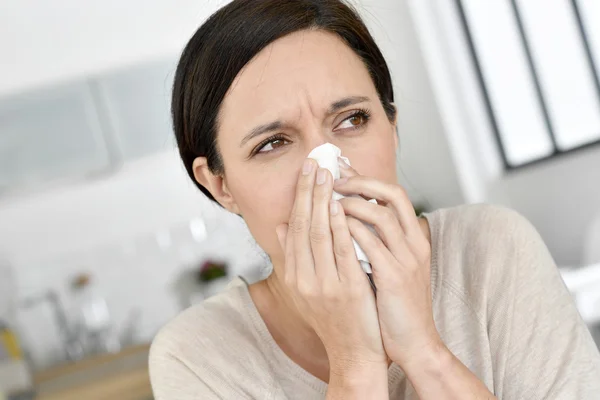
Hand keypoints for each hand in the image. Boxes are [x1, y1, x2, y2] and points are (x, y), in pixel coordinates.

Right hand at [275, 158, 386, 372]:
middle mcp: (303, 279)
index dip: (299, 198)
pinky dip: (340, 227)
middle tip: (313, 162)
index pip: (293, 228)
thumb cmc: (334, 317)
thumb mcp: (307, 288)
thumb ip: (295, 256)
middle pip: (302, 226)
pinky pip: (342, 252)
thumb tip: (283, 225)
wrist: (353, 352)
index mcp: (294, 276)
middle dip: (308, 191)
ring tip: (327, 175)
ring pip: (319, 234)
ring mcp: (324, 284)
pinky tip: (341, 206)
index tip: (305, 172)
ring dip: (322, 201)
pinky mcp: (346, 290)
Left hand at [334, 158, 441, 367]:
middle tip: (332, 177)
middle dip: (360, 181)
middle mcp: (415, 243)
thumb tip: (346, 219)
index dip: (366, 178)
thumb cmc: (395, 304)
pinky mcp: (395, 277)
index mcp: (414, 238)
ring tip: (328, 199)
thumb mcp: (390, 267)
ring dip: (352, 202)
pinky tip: (332, 225)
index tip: (341, 168)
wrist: (415, 342)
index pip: (394, 194)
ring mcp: (407, 258)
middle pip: (392, 194)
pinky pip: (371, 244)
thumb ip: (374, 242)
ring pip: (381, 214)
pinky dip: (350, 230)